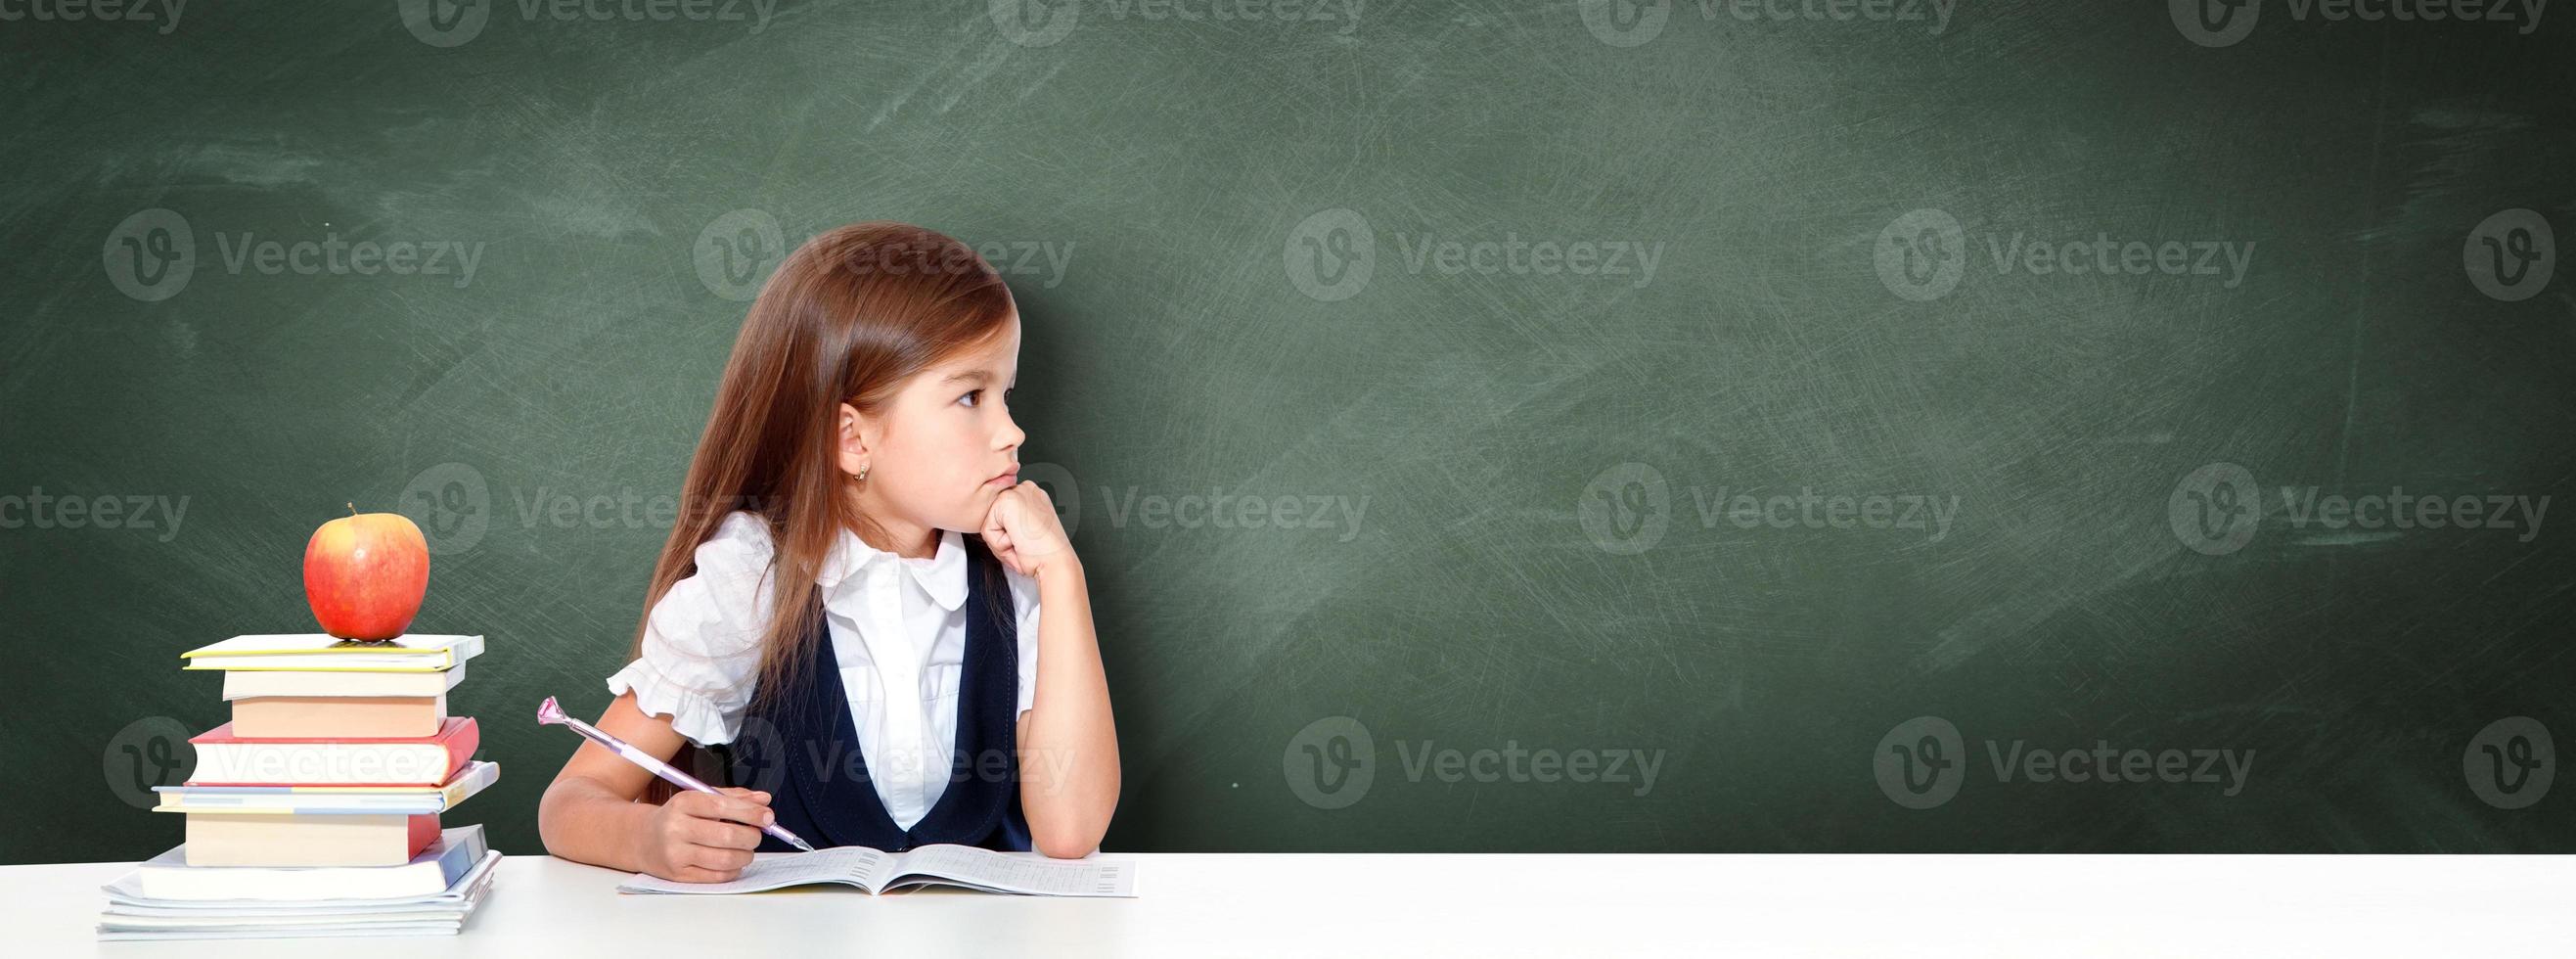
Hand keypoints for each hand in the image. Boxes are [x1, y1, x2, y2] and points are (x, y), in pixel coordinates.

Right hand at [636, 787, 771, 883]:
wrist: (641, 839)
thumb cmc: (678, 817)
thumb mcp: (699, 798)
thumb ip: (733, 797)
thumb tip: (764, 800)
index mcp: (682, 803)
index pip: (722, 806)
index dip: (750, 812)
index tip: (768, 816)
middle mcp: (676, 828)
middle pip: (726, 835)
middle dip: (752, 836)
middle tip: (757, 835)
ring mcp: (676, 854)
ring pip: (725, 859)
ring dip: (746, 855)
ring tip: (746, 849)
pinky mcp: (678, 875)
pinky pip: (717, 876)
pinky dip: (734, 870)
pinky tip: (733, 861)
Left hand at [981, 480, 1076, 578]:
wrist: (1056, 562)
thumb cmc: (1045, 554)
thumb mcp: (1028, 531)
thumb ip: (1013, 521)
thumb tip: (997, 524)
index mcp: (1032, 495)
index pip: (1003, 515)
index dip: (1010, 535)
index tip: (1028, 541)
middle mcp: (1025, 489)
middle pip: (994, 518)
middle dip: (1003, 538)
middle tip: (1025, 545)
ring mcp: (1016, 492)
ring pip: (989, 524)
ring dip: (1001, 543)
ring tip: (1022, 544)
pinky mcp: (1006, 501)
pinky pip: (987, 530)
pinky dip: (999, 544)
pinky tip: (1019, 541)